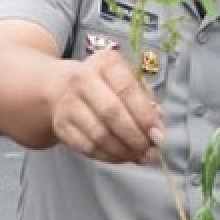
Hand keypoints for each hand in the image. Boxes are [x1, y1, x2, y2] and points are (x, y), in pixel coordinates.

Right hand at [49, 49, 162, 163]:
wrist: (63, 88)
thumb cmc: (106, 86)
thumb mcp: (128, 82)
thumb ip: (146, 103)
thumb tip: (156, 130)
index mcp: (105, 63)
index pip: (128, 90)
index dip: (145, 116)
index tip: (158, 135)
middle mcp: (83, 79)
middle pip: (112, 113)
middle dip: (135, 136)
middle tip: (149, 151)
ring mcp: (68, 102)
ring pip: (100, 135)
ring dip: (123, 151)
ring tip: (138, 156)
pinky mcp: (61, 125)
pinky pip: (88, 147)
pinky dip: (108, 157)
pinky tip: (121, 157)